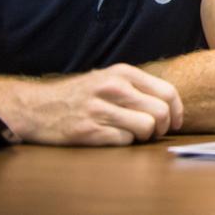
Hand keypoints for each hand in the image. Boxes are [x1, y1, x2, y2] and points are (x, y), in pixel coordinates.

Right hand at [0, 64, 183, 145]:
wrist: (37, 107)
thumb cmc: (80, 95)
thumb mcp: (109, 78)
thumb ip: (137, 86)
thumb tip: (170, 105)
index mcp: (123, 73)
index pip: (167, 92)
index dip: (177, 111)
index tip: (175, 122)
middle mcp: (114, 88)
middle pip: (161, 112)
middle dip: (163, 126)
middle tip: (154, 132)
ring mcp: (101, 110)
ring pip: (146, 127)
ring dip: (145, 136)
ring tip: (134, 134)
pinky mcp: (89, 131)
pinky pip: (125, 141)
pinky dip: (124, 142)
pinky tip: (113, 137)